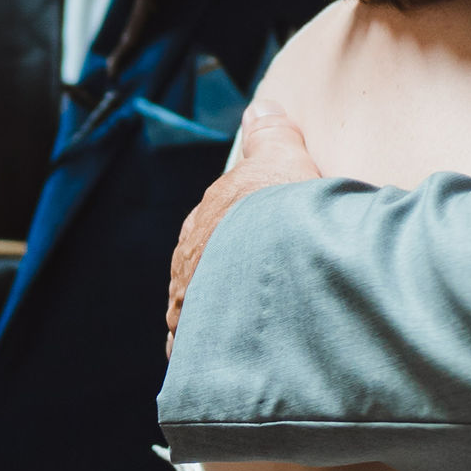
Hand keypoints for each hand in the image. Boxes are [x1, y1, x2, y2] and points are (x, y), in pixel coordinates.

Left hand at [166, 104, 320, 354]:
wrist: (273, 253)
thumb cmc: (280, 206)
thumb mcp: (282, 158)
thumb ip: (270, 134)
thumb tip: (258, 107)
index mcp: (204, 221)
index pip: (213, 231)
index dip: (236, 240)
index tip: (256, 252)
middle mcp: (188, 262)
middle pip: (204, 274)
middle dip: (222, 284)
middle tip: (253, 296)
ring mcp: (189, 304)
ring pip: (201, 313)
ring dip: (218, 321)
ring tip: (246, 336)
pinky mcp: (196, 342)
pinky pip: (202, 352)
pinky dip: (214, 356)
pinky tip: (233, 362)